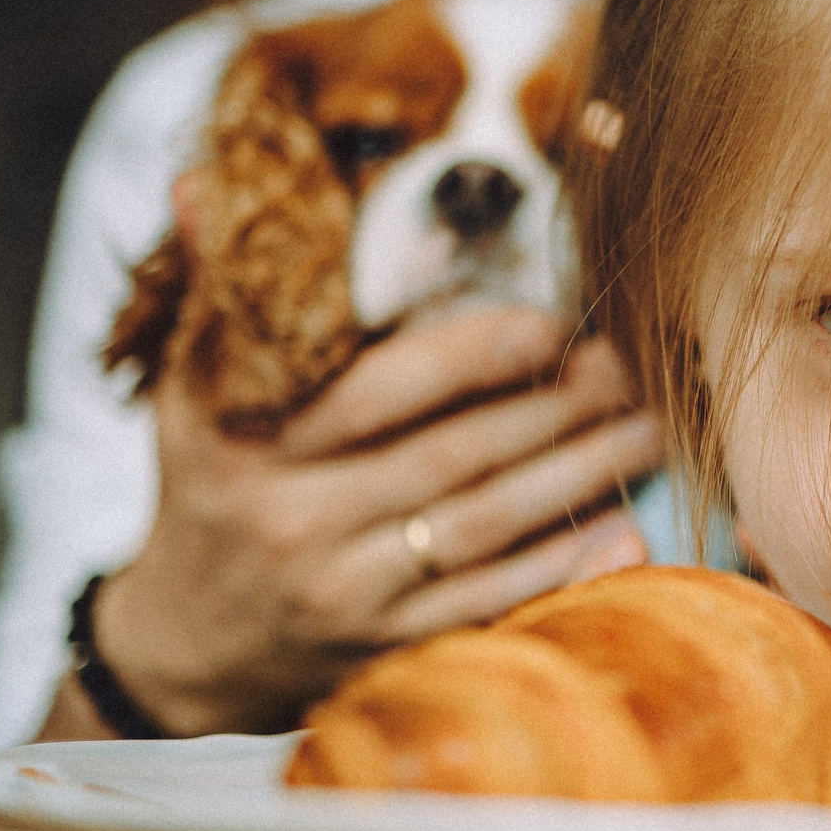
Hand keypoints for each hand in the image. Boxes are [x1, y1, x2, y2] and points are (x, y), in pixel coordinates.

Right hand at [47, 306, 660, 738]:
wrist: (186, 641)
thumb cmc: (210, 482)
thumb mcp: (188, 383)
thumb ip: (215, 283)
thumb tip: (201, 176)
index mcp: (247, 443)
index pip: (380, 391)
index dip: (476, 355)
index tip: (552, 326)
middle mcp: (293, 522)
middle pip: (452, 458)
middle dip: (554, 411)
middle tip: (625, 369)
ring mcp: (340, 596)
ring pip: (484, 529)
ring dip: (578, 478)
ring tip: (645, 432)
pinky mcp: (381, 653)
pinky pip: (489, 607)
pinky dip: (563, 571)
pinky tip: (626, 532)